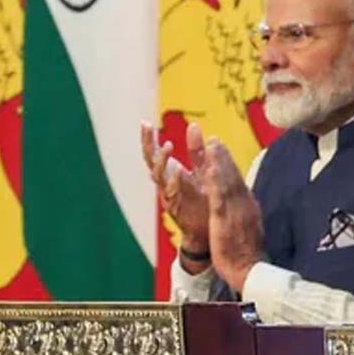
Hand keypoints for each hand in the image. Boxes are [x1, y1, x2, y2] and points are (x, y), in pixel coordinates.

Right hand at [141, 120, 209, 253]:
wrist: (208, 231)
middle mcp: (166, 183)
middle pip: (151, 161)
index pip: (155, 152)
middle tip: (147, 127)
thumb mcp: (201, 171)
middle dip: (148, 144)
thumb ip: (196, 151)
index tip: (145, 123)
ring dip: (162, 160)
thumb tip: (194, 126)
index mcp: (171, 173)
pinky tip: (179, 171)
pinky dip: (174, 182)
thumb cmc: (203, 200)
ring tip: (168, 146)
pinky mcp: (177, 208)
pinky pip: (172, 194)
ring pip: (158, 176)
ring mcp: (169, 195)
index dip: (149, 138)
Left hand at [192, 135, 264, 292]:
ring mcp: (235, 212)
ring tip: (211, 145)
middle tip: (214, 140)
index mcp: (248, 208)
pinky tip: (208, 169)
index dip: (229, 166)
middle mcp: (243, 205)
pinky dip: (214, 182)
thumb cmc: (247, 254)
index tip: (222, 152)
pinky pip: (218, 197)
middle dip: (223, 157)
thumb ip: (246, 215)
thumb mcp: (249, 230)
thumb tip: (245, 208)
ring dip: (219, 162)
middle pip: (233, 177)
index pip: (238, 182)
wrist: (249, 270)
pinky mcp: (224, 220)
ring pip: (227, 182)